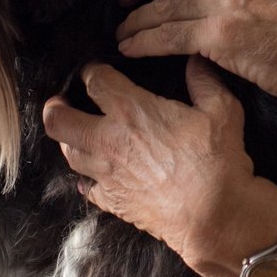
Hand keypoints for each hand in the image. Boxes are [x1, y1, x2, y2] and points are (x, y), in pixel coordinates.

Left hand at [42, 57, 276, 275]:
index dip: (90, 70)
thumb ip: (205, 80)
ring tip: (78, 134)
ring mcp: (107, 174)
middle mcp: (109, 140)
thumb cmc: (217, 162)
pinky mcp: (112, 201)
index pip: (94, 80)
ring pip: (69, 154)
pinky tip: (94, 175)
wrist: (213, 217)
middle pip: (58, 120)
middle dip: (54, 107)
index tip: (95, 69)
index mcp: (132, 111)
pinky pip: (86, 188)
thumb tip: (196, 59)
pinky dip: (87, 179)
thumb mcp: (222, 111)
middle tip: (62, 101)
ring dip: (69, 141)